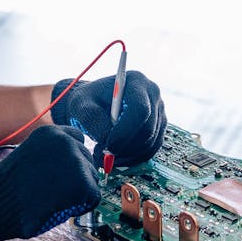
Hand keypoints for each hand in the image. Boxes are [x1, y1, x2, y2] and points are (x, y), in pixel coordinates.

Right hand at [0, 126, 99, 240]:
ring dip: (78, 192)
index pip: (77, 139)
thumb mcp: (27, 157)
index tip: (66, 172)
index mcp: (49, 132)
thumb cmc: (6, 188)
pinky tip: (60, 207)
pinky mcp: (82, 183)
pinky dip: (81, 207)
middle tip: (55, 191)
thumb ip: (49, 154)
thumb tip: (72, 162)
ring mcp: (75, 161)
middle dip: (77, 177)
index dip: (73, 158)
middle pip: (87, 159)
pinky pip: (93, 197)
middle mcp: (65, 141)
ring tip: (54, 198)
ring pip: (92, 179)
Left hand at [50, 71, 165, 166]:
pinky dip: (133, 158)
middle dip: (125, 147)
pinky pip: (151, 150)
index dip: (125, 132)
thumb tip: (108, 138)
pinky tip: (115, 157)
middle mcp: (153, 95)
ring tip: (104, 156)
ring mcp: (159, 112)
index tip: (107, 146)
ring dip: (127, 155)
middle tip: (103, 155)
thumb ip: (93, 120)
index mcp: (137, 82)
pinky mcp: (158, 128)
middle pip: (148, 129)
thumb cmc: (86, 101)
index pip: (140, 110)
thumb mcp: (82, 106)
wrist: (93, 105)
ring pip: (150, 142)